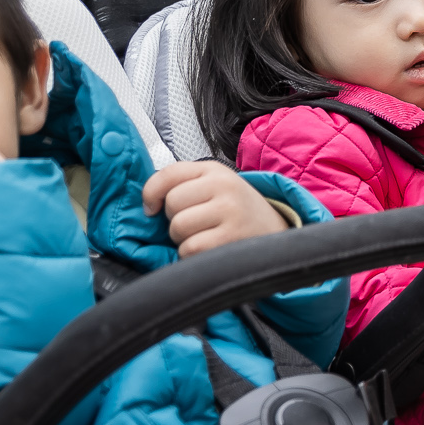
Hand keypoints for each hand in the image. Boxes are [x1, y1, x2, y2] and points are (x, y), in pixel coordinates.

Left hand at [143, 161, 290, 256]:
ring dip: (183, 239)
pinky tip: (210, 248)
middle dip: (174, 219)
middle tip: (194, 223)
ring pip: (178, 227)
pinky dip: (193, 254)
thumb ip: (182, 185)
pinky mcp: (231, 238)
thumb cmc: (235, 210)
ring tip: (203, 236)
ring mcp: (230, 212)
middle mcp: (224, 186)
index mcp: (215, 170)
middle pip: (171, 204)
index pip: (167, 174)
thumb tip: (147, 206)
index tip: (152, 208)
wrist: (276, 231)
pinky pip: (190, 249)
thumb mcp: (214, 186)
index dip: (151, 193)